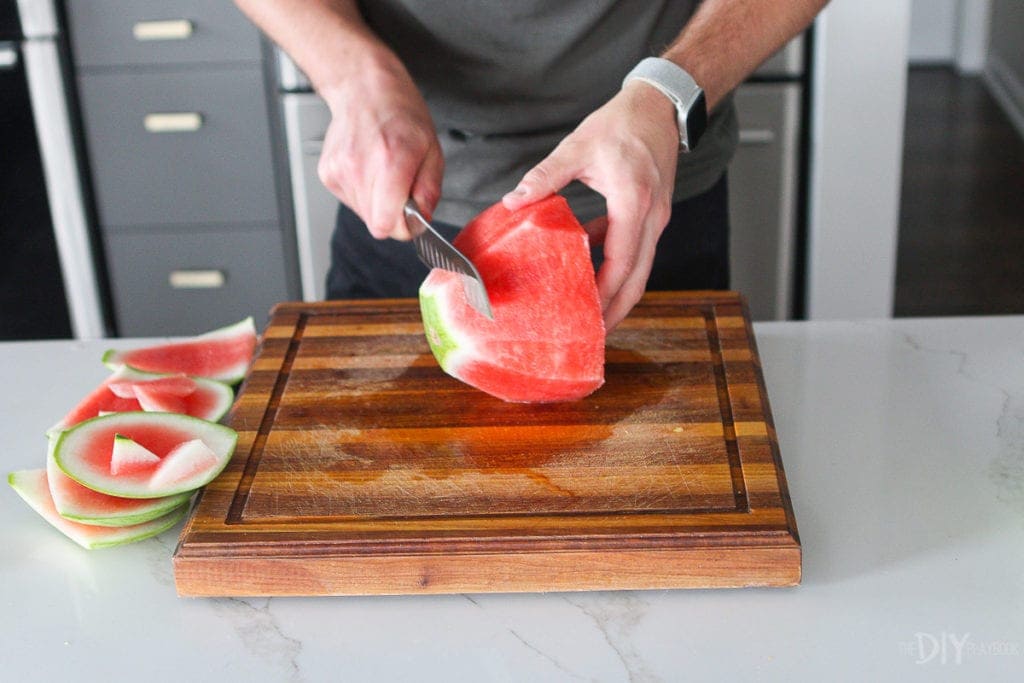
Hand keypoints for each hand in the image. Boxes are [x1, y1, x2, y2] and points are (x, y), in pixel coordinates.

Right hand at [317, 58, 442, 239]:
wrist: (363, 88)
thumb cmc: (400, 112)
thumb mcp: (431, 148)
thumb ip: (429, 188)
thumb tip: (422, 217)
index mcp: (390, 162)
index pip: (389, 225)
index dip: (406, 227)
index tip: (413, 215)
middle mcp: (360, 169)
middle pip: (377, 224)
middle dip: (394, 214)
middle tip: (401, 186)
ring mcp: (339, 172)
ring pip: (364, 214)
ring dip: (378, 202)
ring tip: (383, 171)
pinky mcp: (327, 174)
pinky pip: (351, 200)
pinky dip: (363, 191)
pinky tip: (368, 167)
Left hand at [502, 82, 679, 329]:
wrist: (660, 106)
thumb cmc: (623, 123)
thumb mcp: (579, 147)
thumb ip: (545, 176)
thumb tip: (514, 200)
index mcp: (633, 202)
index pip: (621, 262)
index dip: (604, 294)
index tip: (586, 314)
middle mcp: (651, 216)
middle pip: (638, 279)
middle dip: (617, 310)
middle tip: (593, 334)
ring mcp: (656, 218)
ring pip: (641, 269)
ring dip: (618, 293)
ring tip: (592, 313)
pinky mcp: (653, 215)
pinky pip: (637, 251)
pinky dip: (617, 265)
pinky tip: (588, 263)